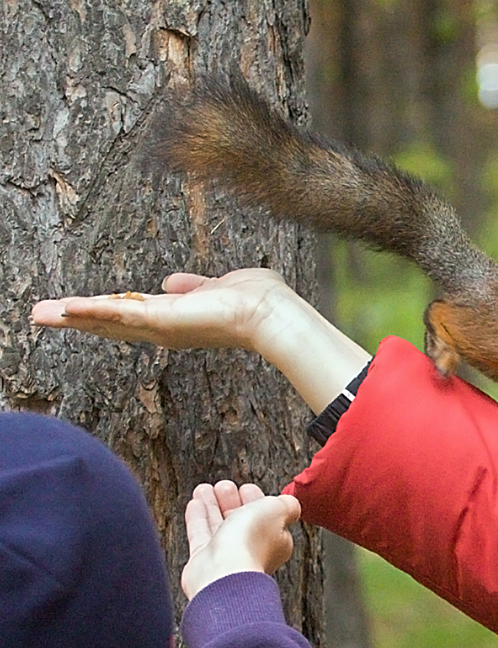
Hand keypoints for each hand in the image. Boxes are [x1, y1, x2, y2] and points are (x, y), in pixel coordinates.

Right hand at [32, 268, 370, 412]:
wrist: (271, 314)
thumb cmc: (256, 302)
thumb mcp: (216, 287)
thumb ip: (193, 286)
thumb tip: (172, 282)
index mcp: (175, 318)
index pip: (130, 315)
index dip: (102, 313)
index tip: (75, 310)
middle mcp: (164, 328)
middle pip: (110, 324)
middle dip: (76, 319)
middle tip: (42, 315)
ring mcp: (161, 327)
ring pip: (108, 321)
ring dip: (72, 317)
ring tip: (39, 314)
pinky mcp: (162, 320)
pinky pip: (119, 314)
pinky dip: (92, 312)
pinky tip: (65, 309)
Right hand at [181, 480, 300, 599]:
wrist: (223, 575)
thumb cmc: (251, 544)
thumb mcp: (277, 510)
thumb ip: (287, 505)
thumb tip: (291, 503)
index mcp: (275, 540)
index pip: (266, 516)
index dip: (256, 499)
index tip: (246, 488)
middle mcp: (251, 549)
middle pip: (241, 520)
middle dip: (232, 500)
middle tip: (224, 486)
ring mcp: (227, 556)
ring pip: (219, 525)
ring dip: (212, 504)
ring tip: (204, 489)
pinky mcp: (204, 561)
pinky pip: (201, 534)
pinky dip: (198, 517)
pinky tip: (195, 503)